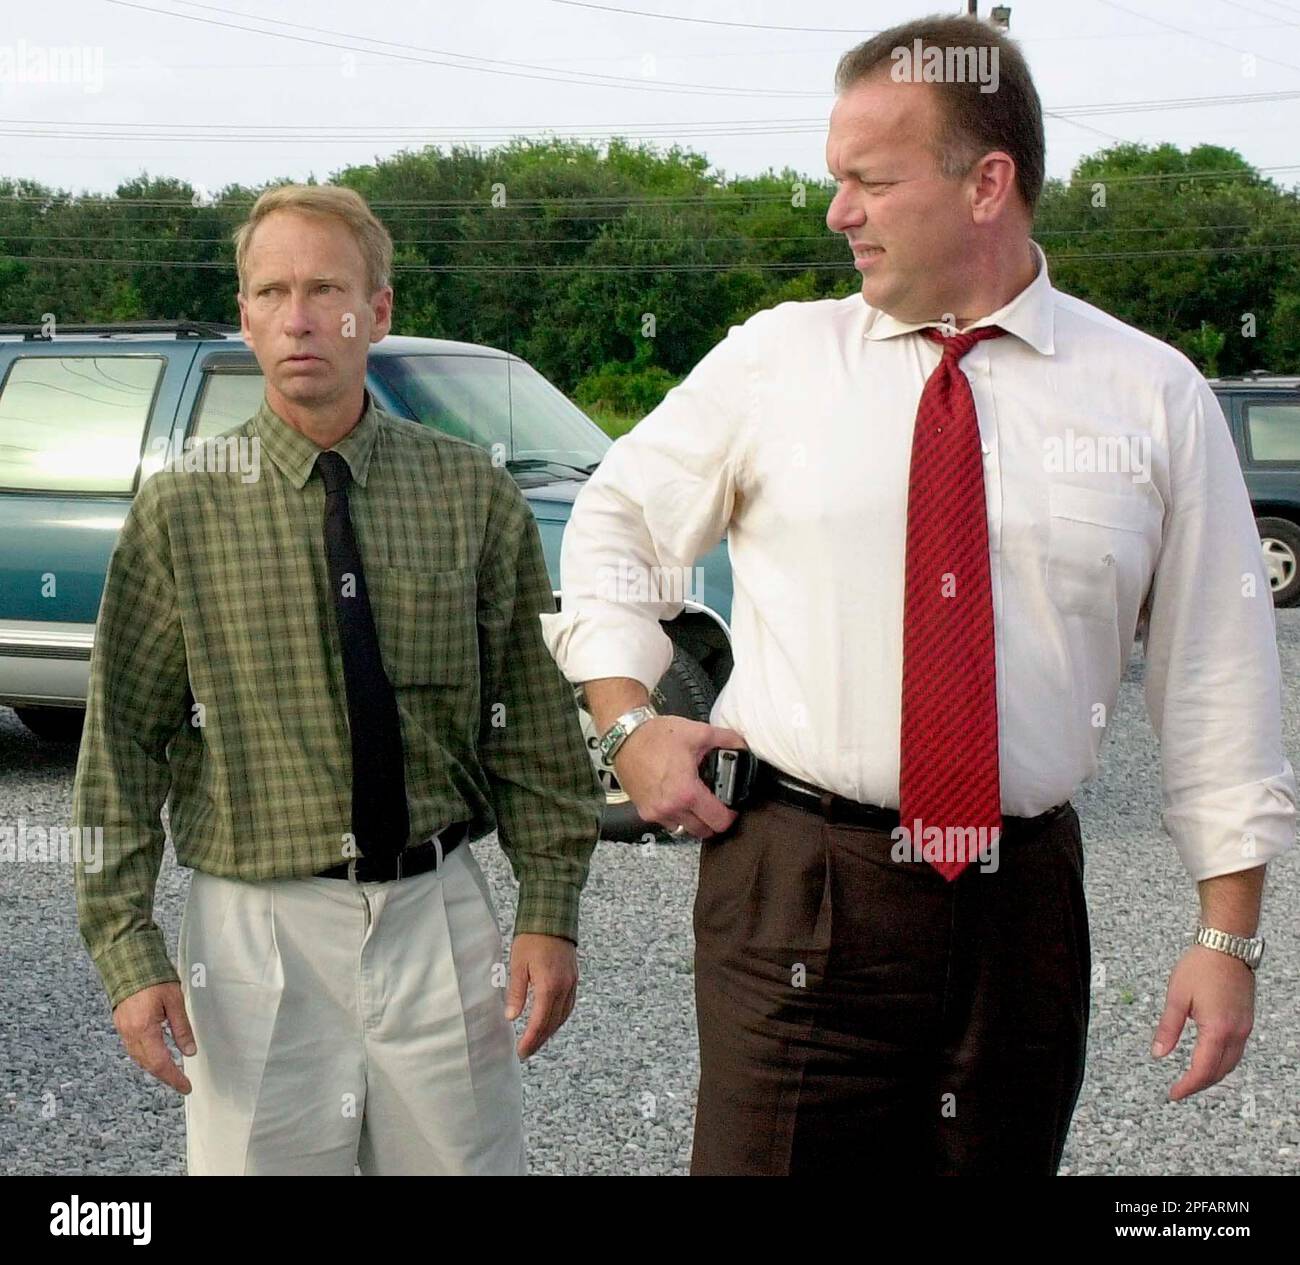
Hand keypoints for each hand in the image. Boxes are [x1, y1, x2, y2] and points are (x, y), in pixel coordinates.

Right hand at [113, 981, 195, 1094]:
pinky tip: (157, 1054)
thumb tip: (189, 1051)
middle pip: (148, 1064)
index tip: (186, 1086)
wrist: (129, 962)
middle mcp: (130, 1033)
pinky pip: (133, 1048)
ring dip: (155, 1067)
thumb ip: (182, 1028)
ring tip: (172, 1071)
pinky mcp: (121, 1024)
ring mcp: (122, 1030)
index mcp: (144, 1029)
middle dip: (165, 1076)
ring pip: (139, 1058)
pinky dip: (146, 1056)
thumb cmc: (154, 978)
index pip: (160, 1063)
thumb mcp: (175, 1001)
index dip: (173, 1077)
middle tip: (181, 1082)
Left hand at [505, 933, 577, 1058]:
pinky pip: (568, 1006)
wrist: (553, 916)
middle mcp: (564, 987)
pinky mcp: (573, 978)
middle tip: (526, 1052)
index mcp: (549, 986)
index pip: (539, 1021)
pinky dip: (558, 1018)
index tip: (521, 1052)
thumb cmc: (532, 938)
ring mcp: (571, 983)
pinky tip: (550, 1022)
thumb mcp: (518, 965)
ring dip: (550, 1031)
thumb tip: (511, 1017)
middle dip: (539, 1040)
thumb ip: (516, 992)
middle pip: (552, 1023)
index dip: (530, 1039)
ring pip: (562, 1016)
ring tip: (536, 1041)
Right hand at [613, 715, 746, 838]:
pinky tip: (677, 798)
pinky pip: (667, 823)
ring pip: (685, 830)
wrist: (625, 736)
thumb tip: (743, 746)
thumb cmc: (657, 735)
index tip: (731, 806)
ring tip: (696, 801)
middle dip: (713, 821)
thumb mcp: (698, 732)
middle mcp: (671, 808)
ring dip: (694, 820)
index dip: (730, 815)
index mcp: (687, 792)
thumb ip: (726, 740)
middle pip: (703, 831)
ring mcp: (655, 812)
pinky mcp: (644, 811)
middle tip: (716, 804)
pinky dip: (676, 816)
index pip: (719, 821)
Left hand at [1150, 946, 1255, 1100]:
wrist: (1226, 946)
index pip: (1203, 1070)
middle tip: (1180, 1089)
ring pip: (1231, 1063)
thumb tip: (1158, 1053)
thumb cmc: (1201, 966)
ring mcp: (1244, 1027)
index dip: (1188, 1086)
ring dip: (1213, 1075)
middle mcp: (1235, 1032)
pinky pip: (1236, 1051)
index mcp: (1217, 1029)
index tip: (1174, 1093)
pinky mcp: (1246, 1020)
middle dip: (1200, 1084)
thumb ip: (1168, 1028)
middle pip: (1220, 1071)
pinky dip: (1222, 1062)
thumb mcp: (1176, 997)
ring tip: (1192, 1078)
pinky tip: (1209, 1058)